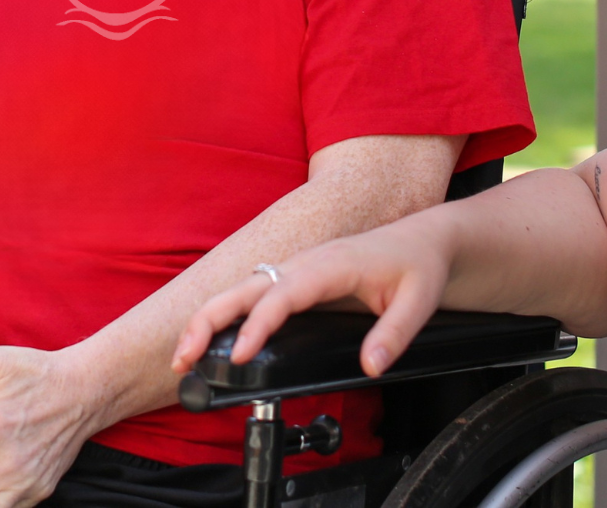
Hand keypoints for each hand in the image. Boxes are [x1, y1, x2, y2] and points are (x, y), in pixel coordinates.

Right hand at [171, 220, 452, 379]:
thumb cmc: (418, 267)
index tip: (238, 354)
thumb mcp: (419, 301)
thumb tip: (369, 366)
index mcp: (329, 265)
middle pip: (245, 287)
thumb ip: (394, 334)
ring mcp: (296, 268)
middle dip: (209, 319)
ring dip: (208, 317)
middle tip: (183, 356)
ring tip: (183, 354)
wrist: (423, 239)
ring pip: (241, 289)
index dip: (257, 324)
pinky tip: (208, 336)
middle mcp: (305, 262)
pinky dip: (223, 313)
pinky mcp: (294, 278)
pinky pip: (252, 293)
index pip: (282, 294)